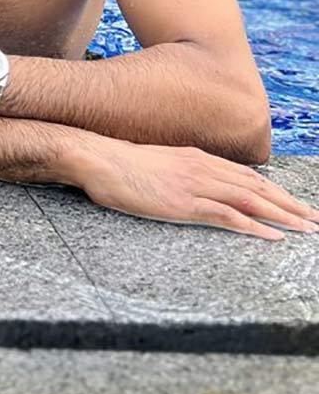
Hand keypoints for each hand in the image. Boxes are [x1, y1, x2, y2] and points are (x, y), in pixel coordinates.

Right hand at [64, 135, 318, 239]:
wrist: (97, 158)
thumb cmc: (118, 164)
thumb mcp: (156, 163)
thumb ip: (179, 173)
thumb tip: (188, 185)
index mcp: (197, 157)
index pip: (246, 176)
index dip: (274, 190)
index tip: (294, 202)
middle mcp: (202, 167)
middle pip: (257, 187)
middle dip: (290, 203)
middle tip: (315, 218)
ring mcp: (195, 185)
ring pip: (251, 201)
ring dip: (284, 216)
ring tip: (307, 229)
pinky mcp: (184, 203)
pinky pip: (228, 216)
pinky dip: (255, 227)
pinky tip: (274, 236)